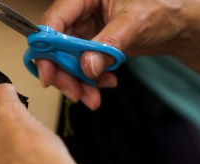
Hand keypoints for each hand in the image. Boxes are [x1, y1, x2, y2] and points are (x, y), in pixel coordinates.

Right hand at [38, 0, 199, 109]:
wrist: (175, 25)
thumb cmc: (162, 9)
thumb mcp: (135, 22)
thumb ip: (108, 43)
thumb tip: (86, 65)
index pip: (53, 22)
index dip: (46, 49)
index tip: (49, 75)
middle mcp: (79, 14)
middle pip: (54, 48)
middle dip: (64, 74)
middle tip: (76, 92)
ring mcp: (82, 33)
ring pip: (64, 63)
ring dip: (77, 84)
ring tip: (93, 96)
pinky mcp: (88, 49)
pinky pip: (79, 69)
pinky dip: (88, 82)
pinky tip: (104, 84)